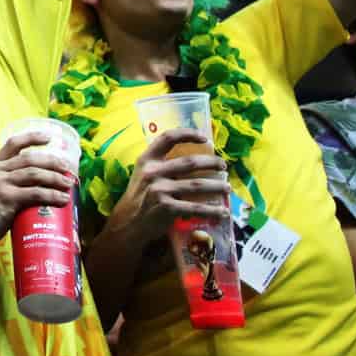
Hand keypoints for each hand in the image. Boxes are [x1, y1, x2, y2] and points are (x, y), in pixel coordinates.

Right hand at [0, 130, 77, 246]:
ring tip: (69, 184)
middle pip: (30, 159)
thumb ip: (13, 181)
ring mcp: (1, 184)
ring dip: (55, 178)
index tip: (49, 138)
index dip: (32, 138)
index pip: (13, 143)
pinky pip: (34, 193)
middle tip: (68, 169)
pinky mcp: (7, 199)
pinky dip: (51, 195)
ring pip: (35, 174)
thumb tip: (43, 183)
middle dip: (53, 162)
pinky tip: (62, 199)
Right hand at [105, 129, 231, 247]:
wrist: (128, 222)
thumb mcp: (144, 174)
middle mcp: (153, 172)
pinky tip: (223, 212)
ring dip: (217, 186)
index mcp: (147, 159)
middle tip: (224, 166)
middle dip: (212, 163)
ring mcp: (160, 190)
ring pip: (197, 185)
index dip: (187, 134)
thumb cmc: (140, 196)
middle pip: (190, 162)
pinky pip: (196, 207)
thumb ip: (162, 165)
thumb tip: (193, 160)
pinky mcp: (167, 208)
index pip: (168, 138)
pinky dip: (212, 210)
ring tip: (227, 188)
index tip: (205, 138)